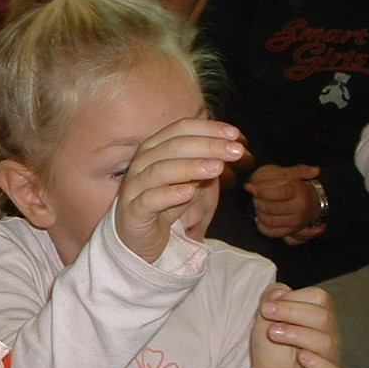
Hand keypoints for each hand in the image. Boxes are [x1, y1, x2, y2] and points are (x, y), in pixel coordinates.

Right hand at [114, 118, 242, 262]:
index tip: (235, 134)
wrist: (138, 238)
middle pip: (173, 146)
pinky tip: (190, 192)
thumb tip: (230, 148)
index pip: (179, 129)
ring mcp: (134, 187)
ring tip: (218, 168)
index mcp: (153, 149)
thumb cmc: (163, 204)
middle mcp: (140, 163)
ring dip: (191, 167)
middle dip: (207, 146)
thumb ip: (203, 164)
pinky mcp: (132, 212)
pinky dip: (170, 194)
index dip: (208, 129)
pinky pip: (149, 200)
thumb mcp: (187, 180)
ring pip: (160, 171)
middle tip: (235, 151)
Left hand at [244, 164, 321, 238]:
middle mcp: (299, 207)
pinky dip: (261, 226)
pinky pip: (272, 232)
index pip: (277, 193)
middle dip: (258, 202)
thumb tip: (248, 187)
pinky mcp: (291, 230)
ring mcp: (296, 221)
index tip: (251, 189)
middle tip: (254, 198)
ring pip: (269, 221)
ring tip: (258, 206)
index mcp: (298, 191)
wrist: (313, 202)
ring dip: (259, 213)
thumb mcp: (286, 178)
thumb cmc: (295, 188)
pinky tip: (259, 219)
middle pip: (271, 208)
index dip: (261, 192)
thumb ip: (267, 182)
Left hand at [248, 283, 340, 367]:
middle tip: (266, 316)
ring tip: (273, 334)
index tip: (266, 307)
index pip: (319, 298)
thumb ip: (271, 299)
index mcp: (318, 318)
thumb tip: (280, 291)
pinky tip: (300, 357)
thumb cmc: (270, 350)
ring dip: (296, 334)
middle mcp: (328, 336)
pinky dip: (317, 363)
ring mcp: (328, 359)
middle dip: (291, 312)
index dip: (292, 299)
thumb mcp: (264, 320)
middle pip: (323, 317)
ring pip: (326, 342)